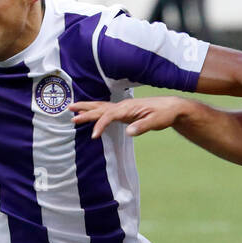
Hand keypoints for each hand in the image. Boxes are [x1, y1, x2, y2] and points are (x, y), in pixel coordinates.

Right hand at [69, 97, 189, 138]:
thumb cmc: (164, 114)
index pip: (109, 115)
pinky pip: (105, 111)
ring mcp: (122, 108)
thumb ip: (142, 127)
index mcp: (128, 108)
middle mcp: (123, 106)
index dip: (100, 125)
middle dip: (85, 110)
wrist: (171, 108)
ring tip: (72, 109)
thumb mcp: (156, 122)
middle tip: (70, 112)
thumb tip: (129, 132)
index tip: (93, 136)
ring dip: (86, 108)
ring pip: (100, 107)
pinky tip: (88, 114)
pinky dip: (95, 112)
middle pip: (100, 107)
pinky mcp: (124, 112)